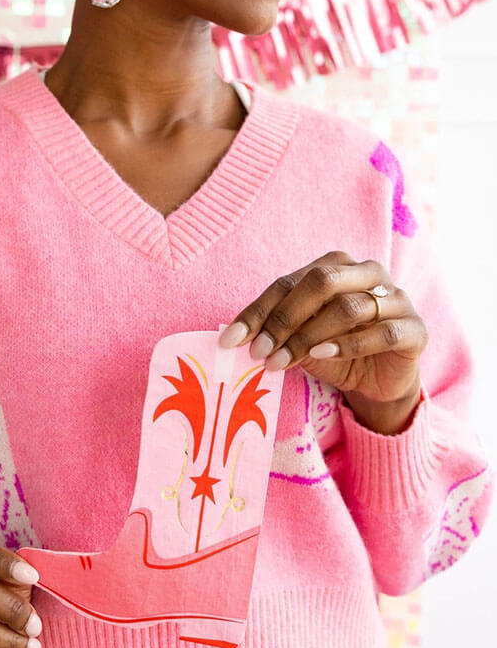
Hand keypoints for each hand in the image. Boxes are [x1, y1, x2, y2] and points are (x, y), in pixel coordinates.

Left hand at [219, 251, 427, 428]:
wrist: (378, 381)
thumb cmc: (334, 351)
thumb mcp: (300, 340)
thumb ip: (276, 331)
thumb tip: (233, 336)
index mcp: (335, 266)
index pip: (288, 282)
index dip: (257, 311)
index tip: (231, 339)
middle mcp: (368, 273)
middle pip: (321, 282)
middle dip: (284, 319)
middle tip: (259, 352)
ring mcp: (397, 298)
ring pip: (349, 307)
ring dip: (309, 337)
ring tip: (282, 361)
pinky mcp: (416, 328)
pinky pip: (383, 331)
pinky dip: (349, 344)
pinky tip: (323, 356)